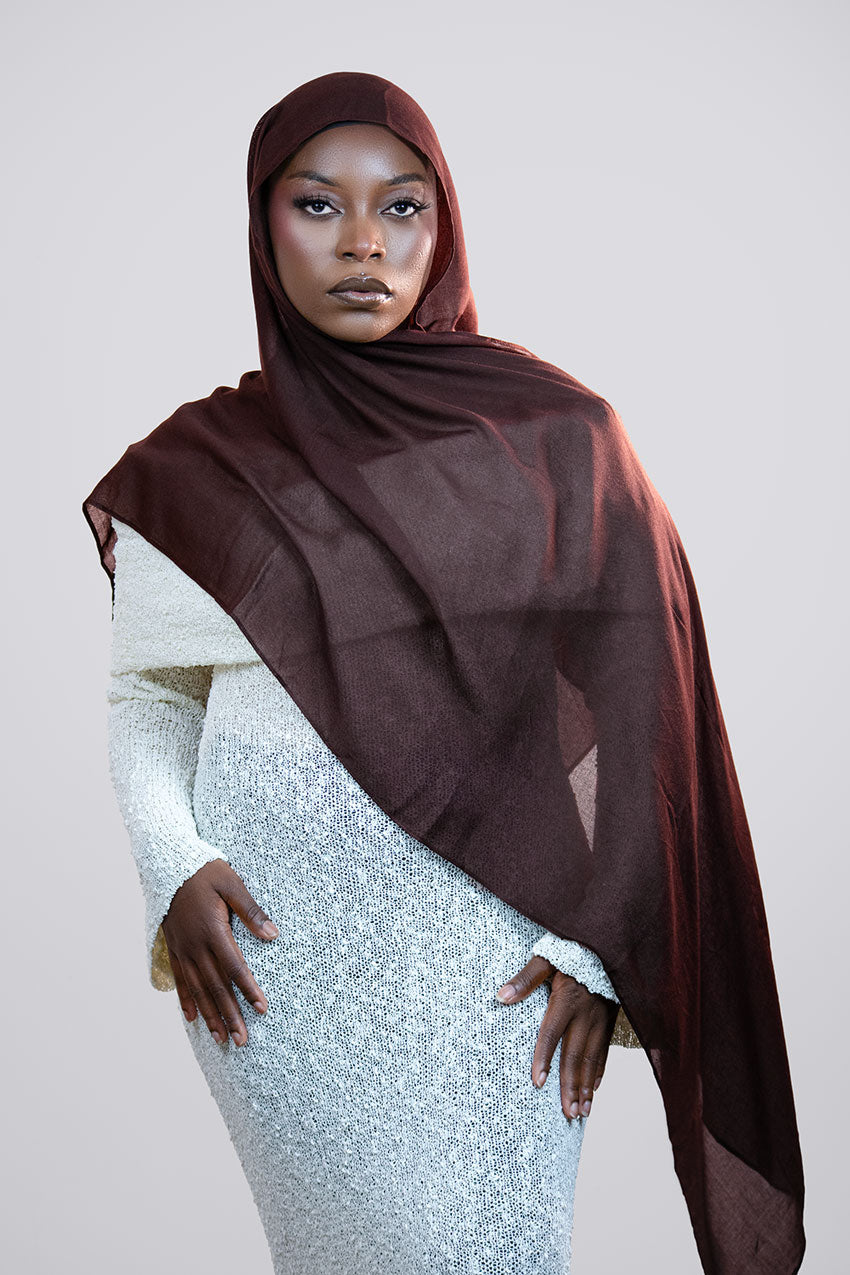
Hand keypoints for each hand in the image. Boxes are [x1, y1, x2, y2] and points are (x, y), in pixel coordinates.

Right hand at [161, 860, 278, 1046]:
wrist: (167, 865)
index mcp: (213, 931)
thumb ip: (251, 911)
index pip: (234, 968)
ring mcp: (182, 950)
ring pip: (198, 990)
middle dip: (230, 1015)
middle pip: (216, 987)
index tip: (261, 1009)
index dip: (248, 990)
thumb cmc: (205, 871)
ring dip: (210, 1016)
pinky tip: (192, 1019)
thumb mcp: (232, 883)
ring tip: (221, 1039)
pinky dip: (186, 1001)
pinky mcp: (173, 949)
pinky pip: (180, 980)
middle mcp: (195, 946)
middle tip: (242, 1040)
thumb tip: (273, 935)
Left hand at [496, 955, 618, 1120]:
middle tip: (567, 1113)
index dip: (544, 1058)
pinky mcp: (611, 1018)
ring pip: (592, 1058)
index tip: (538, 1082)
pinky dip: (600, 1071)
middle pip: (575, 1054)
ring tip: (581, 1112)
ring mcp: (601, 1018)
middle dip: (570, 1085)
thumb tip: (501, 996)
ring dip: (586, 1087)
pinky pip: (605, 1049)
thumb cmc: (573, 948)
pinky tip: (594, 1088)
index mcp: (567, 999)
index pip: (552, 1034)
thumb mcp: (547, 957)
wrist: (609, 943)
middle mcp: (586, 1013)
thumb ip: (526, 978)